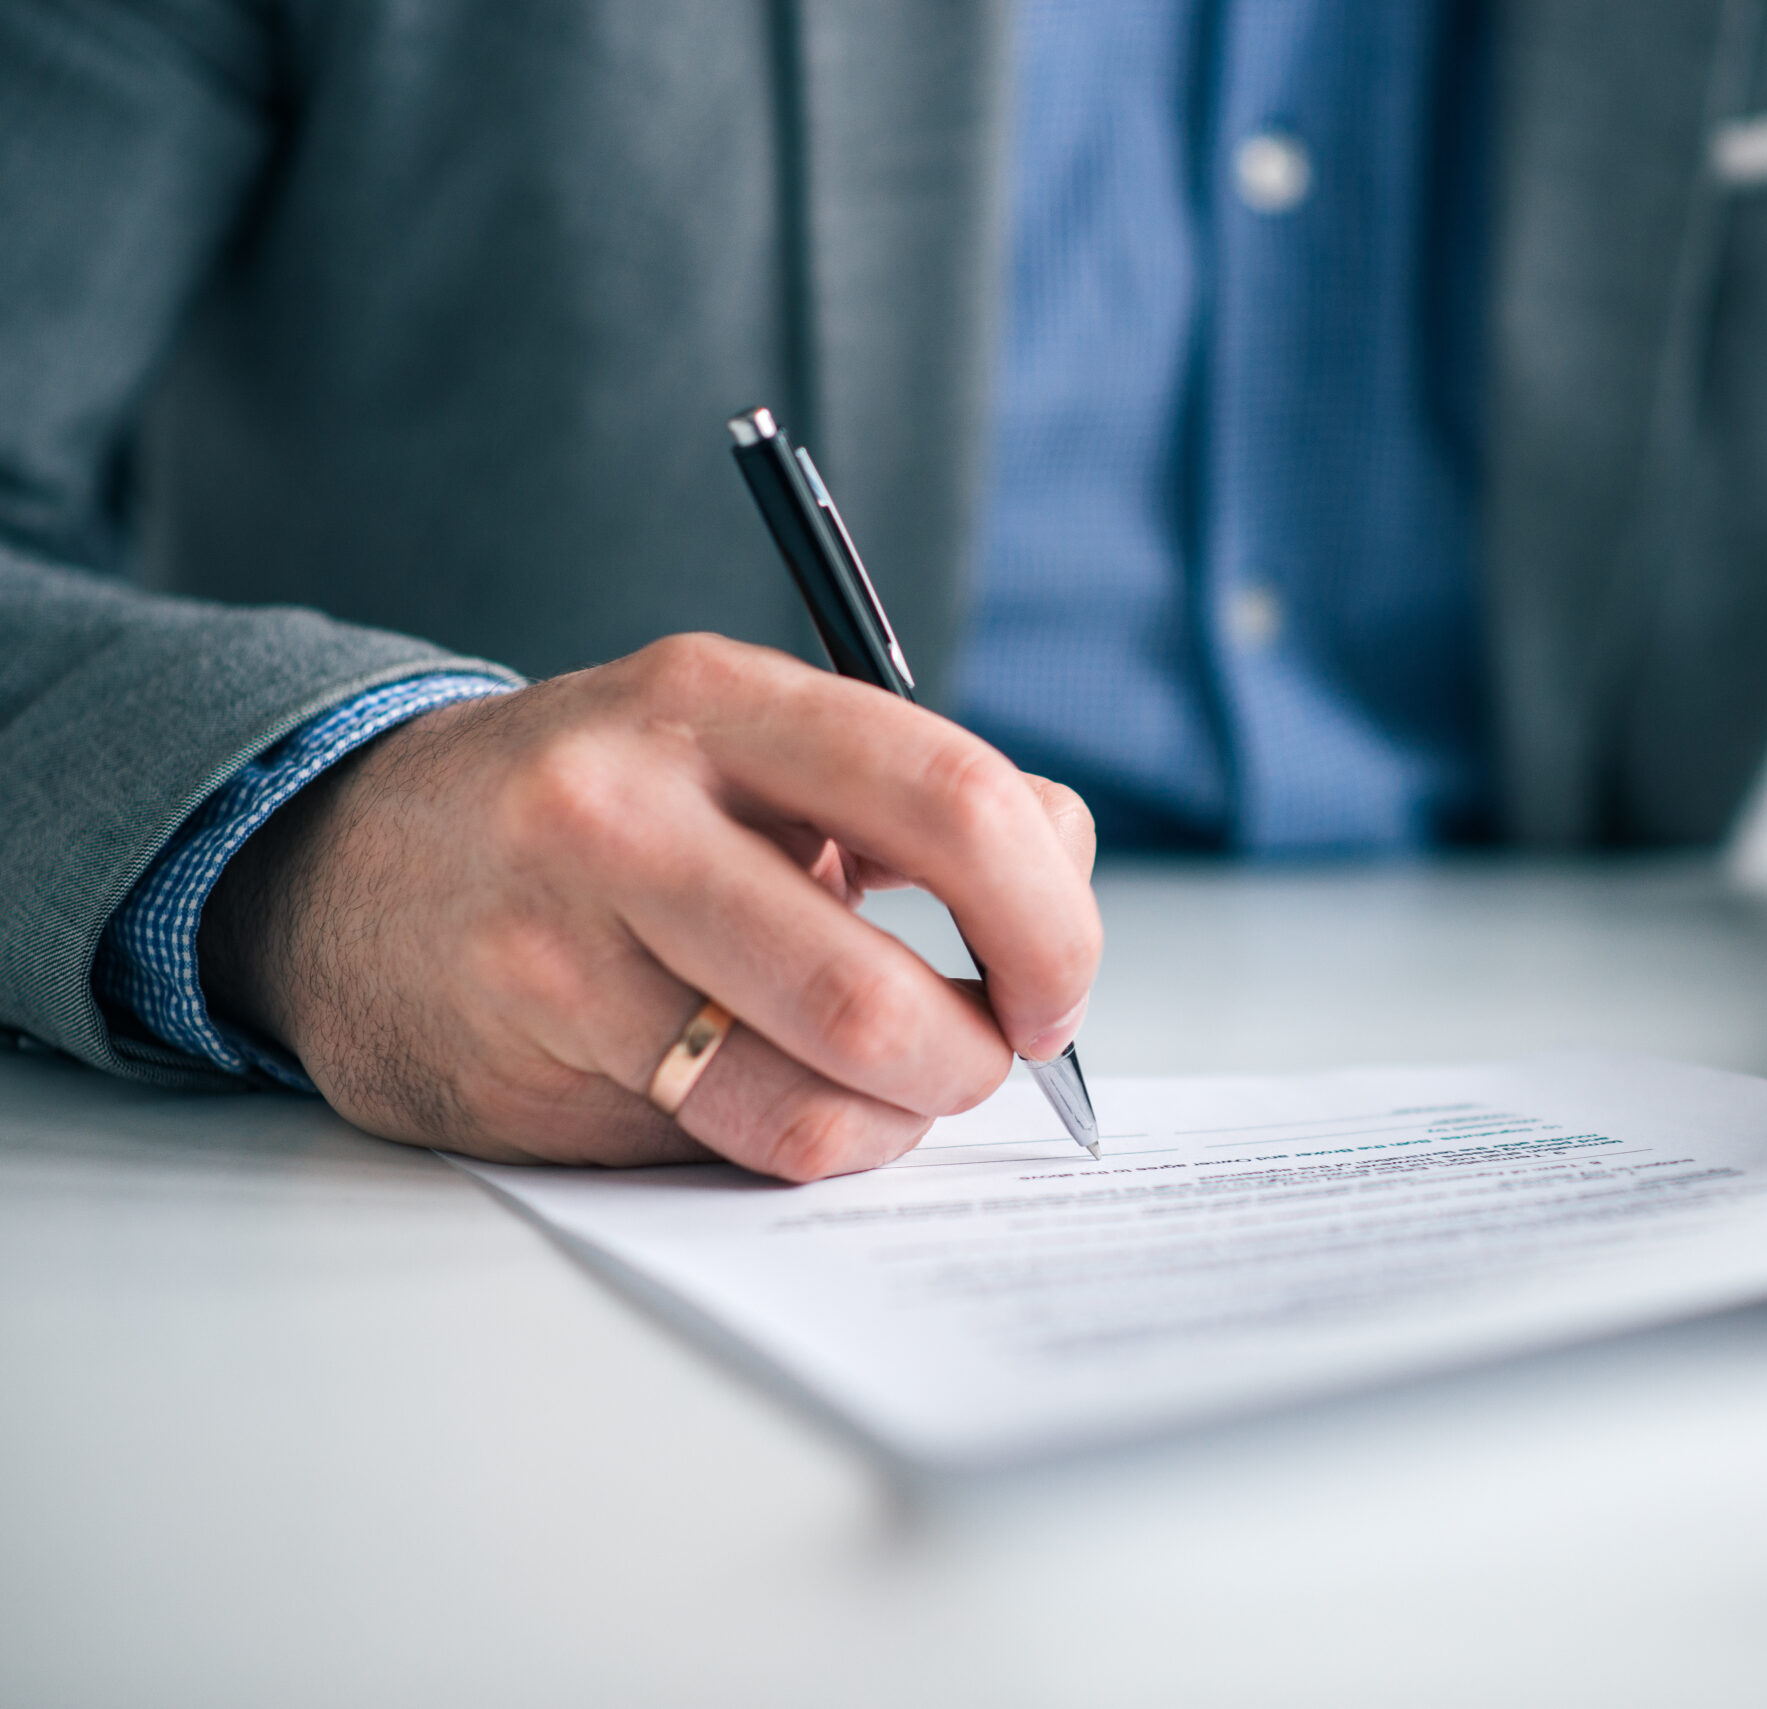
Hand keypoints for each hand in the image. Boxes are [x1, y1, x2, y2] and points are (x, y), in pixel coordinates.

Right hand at [199, 634, 1100, 1180]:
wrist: (354, 861)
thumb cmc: (612, 811)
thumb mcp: (752, 746)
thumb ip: (919, 802)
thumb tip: (1062, 895)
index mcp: (721, 698)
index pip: (955, 803)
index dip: (1050, 921)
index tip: (1059, 985)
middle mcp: (628, 806)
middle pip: (882, 994)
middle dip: (976, 1059)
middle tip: (987, 1058)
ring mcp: (562, 939)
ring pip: (809, 1095)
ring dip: (898, 1121)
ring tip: (896, 1091)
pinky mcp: (526, 1053)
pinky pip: (729, 1141)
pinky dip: (808, 1144)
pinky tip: (796, 1105)